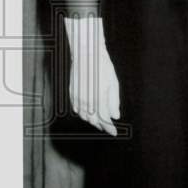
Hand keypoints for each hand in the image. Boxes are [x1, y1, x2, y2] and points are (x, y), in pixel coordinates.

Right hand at [63, 15, 120, 135]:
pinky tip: (88, 114)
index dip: (109, 128)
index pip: (104, 120)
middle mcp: (85, 102)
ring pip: (84, 116)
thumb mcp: (113, 83)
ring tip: (100, 123)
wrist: (86, 55)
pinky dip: (83, 114)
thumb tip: (115, 116)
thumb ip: (114, 101)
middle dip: (101, 125)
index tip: (114, 133)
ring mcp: (77, 98)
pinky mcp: (71, 94)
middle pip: (93, 120)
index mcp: (98, 99)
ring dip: (92, 120)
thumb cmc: (103, 67)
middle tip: (109, 128)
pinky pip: (77, 109)